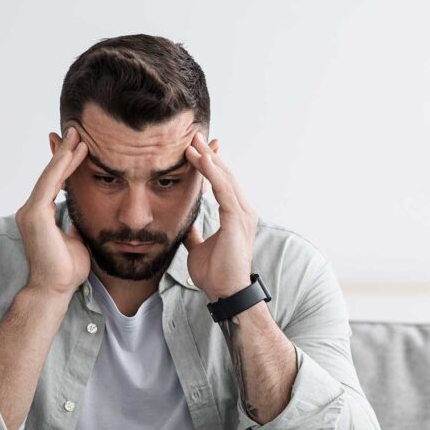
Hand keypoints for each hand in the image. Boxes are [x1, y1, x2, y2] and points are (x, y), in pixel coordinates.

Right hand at [15, 127, 90, 295]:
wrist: (55, 288)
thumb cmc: (66, 269)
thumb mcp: (75, 240)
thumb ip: (74, 225)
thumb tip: (81, 217)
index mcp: (40, 215)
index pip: (54, 183)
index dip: (65, 164)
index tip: (77, 147)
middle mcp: (31, 210)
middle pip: (50, 175)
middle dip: (63, 152)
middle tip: (76, 131)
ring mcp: (31, 211)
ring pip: (50, 175)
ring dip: (64, 154)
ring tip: (78, 136)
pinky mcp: (35, 214)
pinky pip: (50, 184)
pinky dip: (61, 167)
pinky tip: (73, 153)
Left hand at [183, 131, 257, 299]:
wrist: (226, 293)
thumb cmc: (216, 274)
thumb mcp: (199, 247)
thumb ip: (196, 233)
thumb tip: (186, 225)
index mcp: (235, 215)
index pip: (222, 182)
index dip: (209, 165)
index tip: (194, 150)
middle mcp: (243, 210)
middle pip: (225, 174)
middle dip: (208, 155)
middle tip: (192, 136)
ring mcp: (243, 214)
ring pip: (225, 178)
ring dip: (208, 159)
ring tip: (192, 142)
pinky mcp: (237, 219)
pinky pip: (224, 190)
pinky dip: (213, 173)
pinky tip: (201, 160)